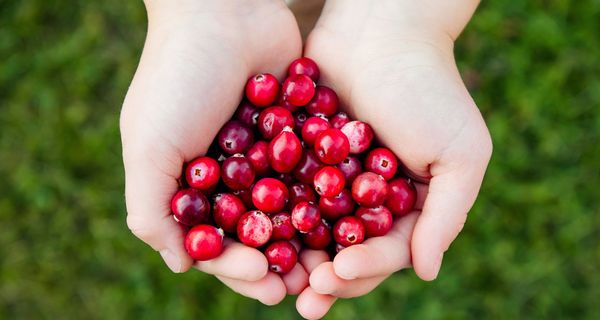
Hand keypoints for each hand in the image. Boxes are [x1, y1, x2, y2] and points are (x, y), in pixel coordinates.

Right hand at [120, 0, 306, 304]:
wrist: (224, 10)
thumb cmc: (177, 77)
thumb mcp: (148, 145)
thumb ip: (152, 209)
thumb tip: (181, 264)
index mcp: (190, 184)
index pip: (214, 241)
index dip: (236, 267)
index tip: (262, 280)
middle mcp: (228, 176)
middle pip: (256, 233)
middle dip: (278, 261)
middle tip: (303, 285)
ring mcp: (265, 157)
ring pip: (290, 210)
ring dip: (309, 239)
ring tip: (332, 264)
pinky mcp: (297, 134)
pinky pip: (314, 173)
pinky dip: (328, 196)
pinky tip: (350, 217)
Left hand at [296, 0, 491, 316]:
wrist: (381, 27)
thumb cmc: (429, 88)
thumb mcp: (460, 153)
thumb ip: (446, 216)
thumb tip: (426, 272)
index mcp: (407, 204)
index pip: (386, 250)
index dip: (363, 268)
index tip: (337, 273)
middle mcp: (367, 198)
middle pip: (344, 248)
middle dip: (326, 275)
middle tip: (303, 297)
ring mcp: (331, 178)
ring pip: (309, 229)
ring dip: (293, 256)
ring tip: (273, 277)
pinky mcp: (300, 156)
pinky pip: (284, 191)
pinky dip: (270, 214)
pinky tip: (252, 231)